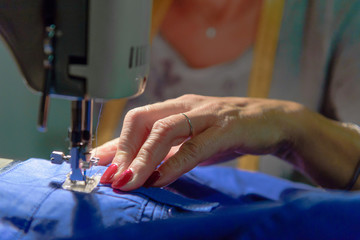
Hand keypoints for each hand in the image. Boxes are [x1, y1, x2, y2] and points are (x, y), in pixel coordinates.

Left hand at [95, 94, 304, 190]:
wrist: (273, 122)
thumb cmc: (229, 132)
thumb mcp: (192, 141)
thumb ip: (166, 151)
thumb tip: (135, 167)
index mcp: (176, 108)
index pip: (135, 120)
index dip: (114, 143)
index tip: (96, 165)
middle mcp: (187, 106)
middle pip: (142, 120)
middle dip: (122, 150)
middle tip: (110, 177)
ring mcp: (207, 115)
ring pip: (165, 130)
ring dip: (142, 158)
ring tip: (127, 181)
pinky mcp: (227, 127)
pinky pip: (196, 145)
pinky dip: (175, 163)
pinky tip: (160, 178)